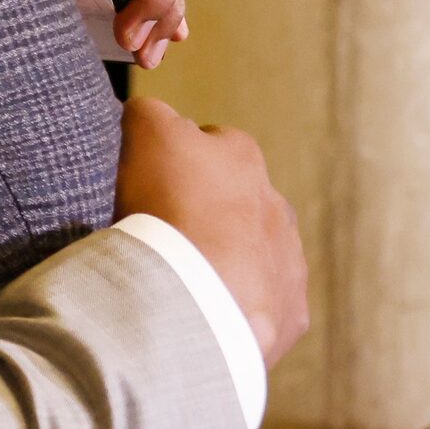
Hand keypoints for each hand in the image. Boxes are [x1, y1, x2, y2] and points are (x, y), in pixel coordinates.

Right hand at [112, 97, 307, 368]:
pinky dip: (235, 307)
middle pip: (228, 199)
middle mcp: (274, 202)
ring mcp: (286, 260)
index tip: (140, 183)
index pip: (197, 140)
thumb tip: (146, 114)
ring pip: (250, 253)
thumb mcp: (147, 138)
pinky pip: (260, 305)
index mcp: (239, 155)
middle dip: (200, 211)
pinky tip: (201, 314)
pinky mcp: (289, 312)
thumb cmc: (170, 213)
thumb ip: (148, 115)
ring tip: (177, 281)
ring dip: (222, 261)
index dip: (164, 159)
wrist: (198, 305)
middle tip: (157, 235)